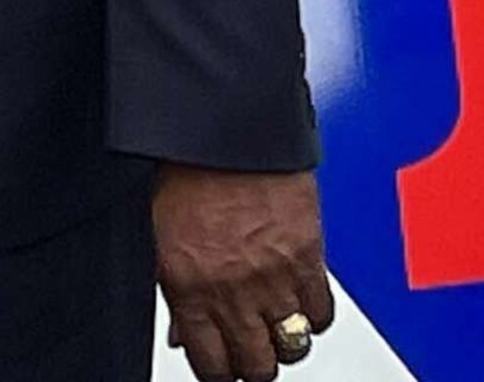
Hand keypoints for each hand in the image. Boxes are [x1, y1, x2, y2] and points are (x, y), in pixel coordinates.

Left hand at [154, 163, 331, 380]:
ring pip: (291, 348)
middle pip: (257, 367)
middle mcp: (231, 291)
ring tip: (277, 323)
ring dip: (285, 341)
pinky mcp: (307, 256)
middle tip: (253, 346)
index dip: (220, 372)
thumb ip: (176, 290)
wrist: (223, 125)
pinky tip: (301, 299)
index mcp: (188, 288)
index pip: (211, 367)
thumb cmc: (186, 169)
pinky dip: (314, 313)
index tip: (224, 365)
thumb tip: (184, 332)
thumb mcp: (162, 236)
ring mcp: (271, 277)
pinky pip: (321, 313)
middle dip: (254, 363)